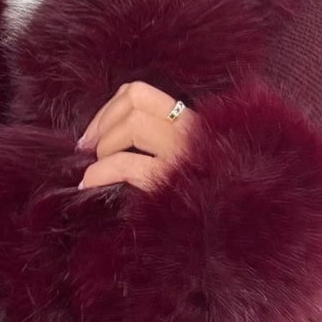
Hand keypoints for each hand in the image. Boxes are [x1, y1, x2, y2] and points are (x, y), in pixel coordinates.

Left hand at [74, 80, 197, 192]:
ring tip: (98, 167)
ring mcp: (184, 154)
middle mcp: (191, 132)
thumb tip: (111, 136)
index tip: (96, 131)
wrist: (233, 228)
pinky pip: (126, 163)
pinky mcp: (171, 180)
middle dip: (102, 123)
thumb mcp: (190, 161)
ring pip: (133, 123)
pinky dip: (100, 171)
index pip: (141, 93)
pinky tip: (90, 182)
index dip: (110, 107)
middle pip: (134, 100)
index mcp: (191, 124)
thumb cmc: (203, 199)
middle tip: (88, 149)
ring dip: (105, 144)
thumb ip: (162, 143)